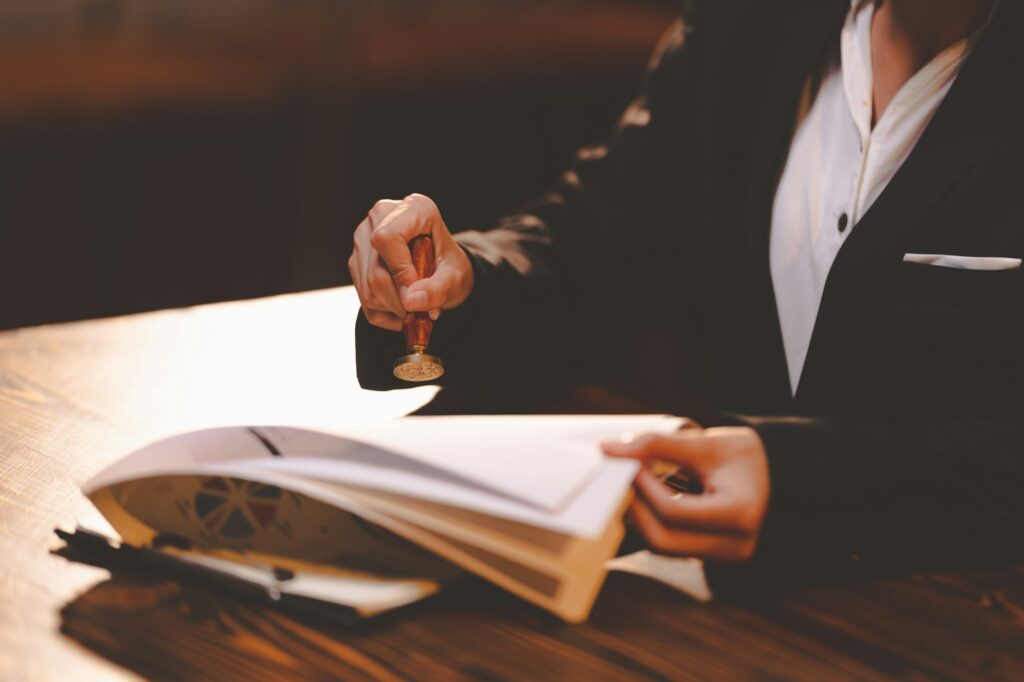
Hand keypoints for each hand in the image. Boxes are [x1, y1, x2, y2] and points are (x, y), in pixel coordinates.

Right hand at [348, 193, 474, 330]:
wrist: (442, 271)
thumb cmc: (450, 267)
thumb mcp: (456, 277)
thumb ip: (439, 288)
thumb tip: (410, 302)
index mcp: (412, 208)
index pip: (387, 238)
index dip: (400, 270)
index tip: (417, 291)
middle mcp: (380, 217)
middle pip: (376, 272)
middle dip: (401, 301)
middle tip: (424, 312)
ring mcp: (363, 239)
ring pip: (368, 290)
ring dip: (395, 309)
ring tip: (417, 307)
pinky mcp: (356, 261)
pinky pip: (364, 300)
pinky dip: (386, 313)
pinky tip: (403, 308)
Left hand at [602, 425, 769, 562]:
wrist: (774, 474)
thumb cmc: (742, 456)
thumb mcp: (704, 443)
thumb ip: (656, 445)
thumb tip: (607, 450)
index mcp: (740, 515)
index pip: (674, 511)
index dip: (643, 488)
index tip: (629, 463)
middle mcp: (735, 546)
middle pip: (662, 540)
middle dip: (635, 507)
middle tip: (623, 476)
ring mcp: (723, 558)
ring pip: (661, 547)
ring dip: (641, 515)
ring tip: (638, 483)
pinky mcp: (710, 558)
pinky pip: (669, 546)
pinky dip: (653, 521)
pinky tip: (650, 497)